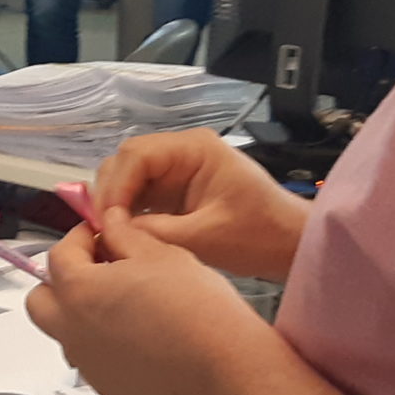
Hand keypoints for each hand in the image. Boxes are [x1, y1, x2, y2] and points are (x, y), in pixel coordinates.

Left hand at [26, 214, 283, 394]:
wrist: (230, 371)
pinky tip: (145, 340)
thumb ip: (124, 235)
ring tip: (126, 305)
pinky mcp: (112, 393)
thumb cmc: (199, 311)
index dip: (79, 239)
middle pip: (42, 301)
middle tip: (99, 270)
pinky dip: (108, 348)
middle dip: (63, 282)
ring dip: (83, 316)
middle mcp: (73, 333)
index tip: (100, 235)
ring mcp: (91, 368)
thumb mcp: (161, 253)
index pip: (58, 256)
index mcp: (79, 292)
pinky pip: (96, 364)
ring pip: (67, 335)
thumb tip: (109, 225)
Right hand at [93, 129, 309, 282]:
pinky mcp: (176, 191)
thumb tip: (111, 231)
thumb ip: (156, 232)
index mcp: (194, 149)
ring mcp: (177, 170)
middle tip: (104, 231)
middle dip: (111, 195)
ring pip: (128, 179)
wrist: (290, 246)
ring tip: (111, 236)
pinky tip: (124, 236)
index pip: (136, 154)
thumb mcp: (206, 237)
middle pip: (127, 162)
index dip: (115, 186)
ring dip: (116, 205)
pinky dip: (128, 214)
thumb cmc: (259, 236)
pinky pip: (140, 195)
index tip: (106, 222)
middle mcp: (182, 152)